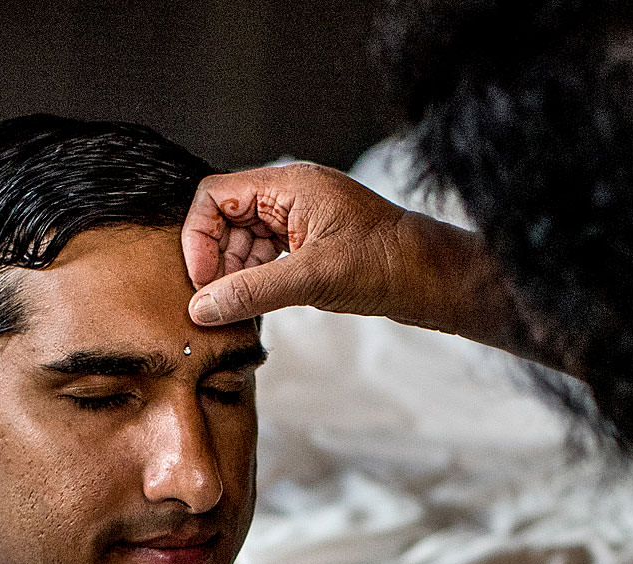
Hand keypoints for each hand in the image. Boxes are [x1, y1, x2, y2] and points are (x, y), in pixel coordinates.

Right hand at [183, 164, 415, 323]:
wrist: (432, 278)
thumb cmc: (385, 265)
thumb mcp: (312, 278)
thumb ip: (252, 291)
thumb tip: (202, 308)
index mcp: (290, 185)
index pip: (216, 195)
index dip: (199, 236)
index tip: (200, 278)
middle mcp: (292, 196)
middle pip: (226, 219)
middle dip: (216, 260)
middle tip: (215, 303)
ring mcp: (302, 220)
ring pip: (245, 241)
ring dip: (235, 275)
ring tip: (236, 310)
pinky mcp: (311, 245)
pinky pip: (267, 257)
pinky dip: (256, 280)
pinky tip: (256, 306)